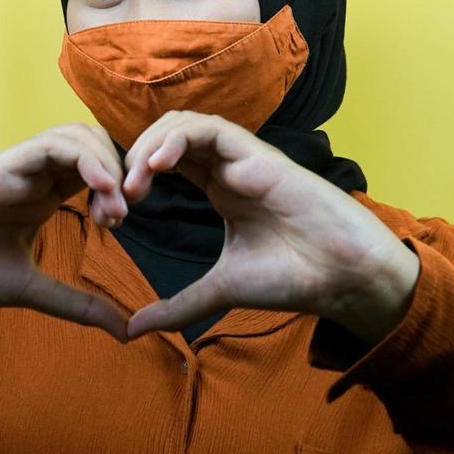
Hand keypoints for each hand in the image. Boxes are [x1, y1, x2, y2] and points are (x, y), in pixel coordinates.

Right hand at [0, 123, 133, 342]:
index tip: (122, 223)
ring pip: (76, 136)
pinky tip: (100, 191)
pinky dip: (85, 160)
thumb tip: (126, 331)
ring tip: (113, 206)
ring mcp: (17, 167)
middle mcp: (32, 176)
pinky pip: (51, 146)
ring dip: (106, 164)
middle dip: (119, 170)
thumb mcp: (33, 291)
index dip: (118, 187)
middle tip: (121, 214)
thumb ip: (78, 305)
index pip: (95, 170)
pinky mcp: (1, 166)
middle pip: (92, 143)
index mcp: (41, 197)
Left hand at [119, 111, 420, 343]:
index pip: (166, 161)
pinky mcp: (257, 153)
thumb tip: (132, 329)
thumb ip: (177, 305)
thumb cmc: (291, 276)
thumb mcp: (219, 290)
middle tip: (118, 196)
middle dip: (134, 158)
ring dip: (150, 146)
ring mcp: (243, 157)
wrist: (337, 276)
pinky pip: (209, 128)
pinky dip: (177, 139)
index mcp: (220, 188)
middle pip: (168, 137)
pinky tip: (158, 166)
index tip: (115, 213)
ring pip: (183, 124)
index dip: (134, 176)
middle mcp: (229, 167)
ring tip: (135, 182)